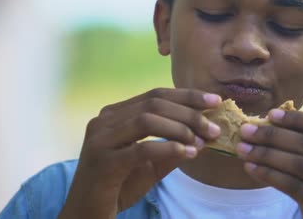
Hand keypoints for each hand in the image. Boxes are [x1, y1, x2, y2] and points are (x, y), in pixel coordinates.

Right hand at [58, 88, 221, 218]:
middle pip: (154, 104)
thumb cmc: (119, 186)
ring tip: (203, 140)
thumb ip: (174, 146)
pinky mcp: (103, 162)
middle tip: (214, 127)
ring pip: (147, 120)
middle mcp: (104, 121)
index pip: (155, 95)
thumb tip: (206, 135)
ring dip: (181, 128)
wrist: (87, 214)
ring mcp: (100, 140)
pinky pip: (141, 149)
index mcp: (114, 115)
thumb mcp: (151, 164)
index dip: (187, 95)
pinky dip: (168, 148)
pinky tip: (189, 153)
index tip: (215, 101)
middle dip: (189, 113)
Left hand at [236, 109, 302, 218]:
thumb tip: (277, 126)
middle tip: (247, 130)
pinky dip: (269, 175)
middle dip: (274, 135)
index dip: (299, 118)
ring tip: (243, 149)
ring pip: (299, 165)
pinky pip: (293, 187)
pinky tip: (251, 168)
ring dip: (267, 154)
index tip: (270, 114)